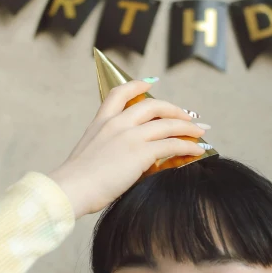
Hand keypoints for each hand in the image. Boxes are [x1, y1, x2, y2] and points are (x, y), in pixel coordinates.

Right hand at [48, 79, 207, 218]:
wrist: (71, 189)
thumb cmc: (77, 182)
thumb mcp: (90, 154)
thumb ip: (109, 148)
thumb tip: (128, 158)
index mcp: (101, 122)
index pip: (119, 93)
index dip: (136, 85)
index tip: (150, 82)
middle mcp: (117, 123)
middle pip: (152, 105)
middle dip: (174, 109)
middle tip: (187, 116)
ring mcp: (130, 136)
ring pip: (168, 124)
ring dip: (187, 127)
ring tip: (200, 132)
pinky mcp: (141, 152)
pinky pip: (172, 144)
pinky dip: (189, 146)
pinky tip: (198, 150)